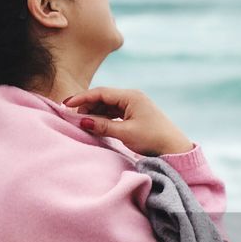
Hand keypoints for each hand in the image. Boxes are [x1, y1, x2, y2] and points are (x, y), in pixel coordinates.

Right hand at [62, 87, 192, 156]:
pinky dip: (104, 117)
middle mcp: (132, 97)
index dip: (82, 98)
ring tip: (83, 123)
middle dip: (87, 106)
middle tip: (73, 118)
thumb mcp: (125, 133)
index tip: (66, 104)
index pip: (101, 92)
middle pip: (103, 97)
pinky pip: (114, 112)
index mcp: (131, 96)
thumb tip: (82, 121)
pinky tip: (96, 125)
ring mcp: (134, 105)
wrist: (174, 148)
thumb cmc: (153, 139)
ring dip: (95, 113)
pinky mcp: (135, 114)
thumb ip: (103, 126)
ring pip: (108, 105)